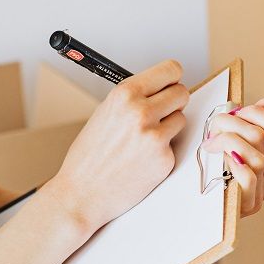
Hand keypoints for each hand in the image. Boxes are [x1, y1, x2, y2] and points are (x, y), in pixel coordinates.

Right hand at [46, 59, 189, 233]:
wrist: (81, 193)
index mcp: (125, 94)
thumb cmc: (88, 156)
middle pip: (182, 93)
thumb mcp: (105, 113)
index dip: (172, 78)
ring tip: (143, 140)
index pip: (170, 70)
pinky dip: (162, 151)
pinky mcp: (164, 159)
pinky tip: (141, 160)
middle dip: (173, 102)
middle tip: (160, 113)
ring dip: (168, 127)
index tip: (171, 83)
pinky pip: (174, 145)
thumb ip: (134, 99)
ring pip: (181, 119)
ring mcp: (155, 137)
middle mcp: (141, 112)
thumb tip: (160, 89)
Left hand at [199, 94, 263, 217]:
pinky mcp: (244, 207)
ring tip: (210, 142)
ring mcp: (258, 196)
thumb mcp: (229, 145)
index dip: (260, 114)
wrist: (191, 214)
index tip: (237, 111)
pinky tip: (218, 158)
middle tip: (214, 124)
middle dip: (235, 121)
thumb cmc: (208, 177)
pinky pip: (248, 177)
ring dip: (227, 140)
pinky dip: (233, 162)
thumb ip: (250, 125)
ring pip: (256, 156)